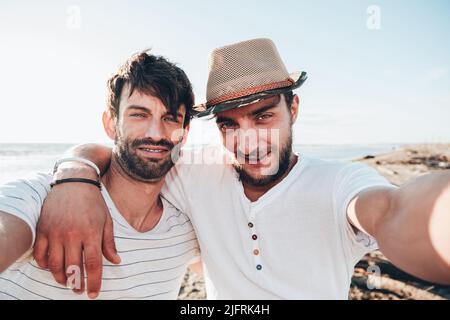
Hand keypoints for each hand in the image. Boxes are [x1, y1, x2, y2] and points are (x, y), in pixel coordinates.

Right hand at [33, 165, 119, 298]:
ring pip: (55, 264)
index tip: (94, 293)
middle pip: (73, 268)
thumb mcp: (106, 220)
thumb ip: (109, 243)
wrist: (74, 182)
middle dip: (76, 284)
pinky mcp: (43, 229)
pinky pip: (40, 254)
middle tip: (79, 290)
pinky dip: (44, 265)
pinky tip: (52, 267)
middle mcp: (72, 234)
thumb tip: (116, 261)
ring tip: (67, 282)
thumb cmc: (93, 202)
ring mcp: (55, 232)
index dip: (94, 281)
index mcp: (91, 232)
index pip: (93, 264)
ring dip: (61, 277)